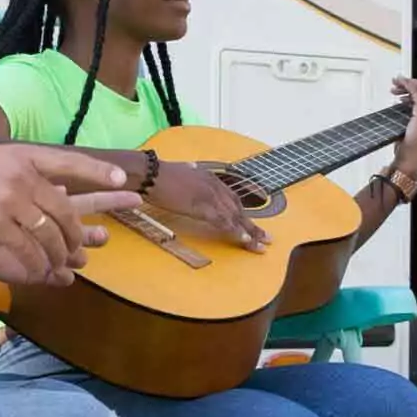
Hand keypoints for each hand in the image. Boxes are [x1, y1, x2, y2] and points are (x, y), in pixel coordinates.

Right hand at [0, 145, 137, 286]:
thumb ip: (23, 174)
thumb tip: (55, 187)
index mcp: (22, 155)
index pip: (68, 161)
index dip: (97, 172)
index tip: (123, 179)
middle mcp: (21, 175)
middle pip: (64, 209)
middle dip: (77, 233)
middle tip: (83, 247)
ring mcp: (10, 200)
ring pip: (50, 233)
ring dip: (59, 253)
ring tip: (63, 263)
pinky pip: (30, 250)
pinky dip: (39, 265)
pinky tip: (43, 273)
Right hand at [148, 161, 268, 249]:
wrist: (149, 173)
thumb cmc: (159, 174)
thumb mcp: (181, 170)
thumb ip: (190, 173)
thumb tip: (192, 170)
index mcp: (210, 179)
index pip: (232, 199)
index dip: (244, 214)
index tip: (253, 225)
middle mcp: (214, 186)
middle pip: (238, 209)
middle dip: (253, 226)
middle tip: (266, 239)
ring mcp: (209, 196)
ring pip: (234, 216)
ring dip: (248, 232)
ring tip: (259, 246)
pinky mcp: (202, 206)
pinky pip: (222, 221)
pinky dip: (234, 231)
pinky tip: (243, 240)